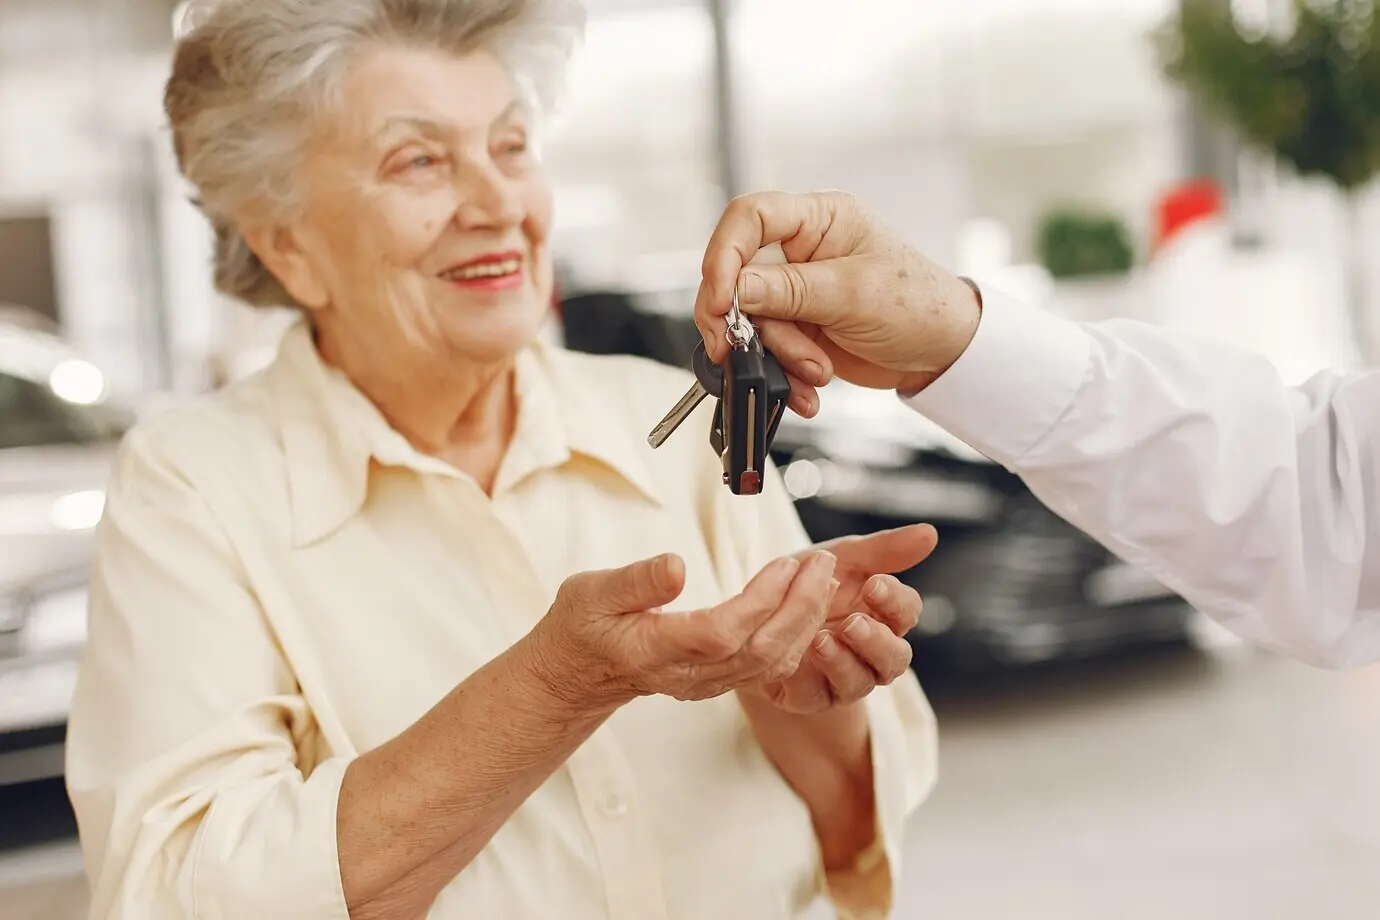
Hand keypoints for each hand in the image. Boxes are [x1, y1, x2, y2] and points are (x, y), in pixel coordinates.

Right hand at [527, 550, 838, 708]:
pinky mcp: (720, 681)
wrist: (580, 673)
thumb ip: (635, 581)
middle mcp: (689, 674)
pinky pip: (769, 667)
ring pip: (771, 662)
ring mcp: (707, 683)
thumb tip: (677, 565)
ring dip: (805, 620)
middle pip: (760, 650)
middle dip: (800, 607)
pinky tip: (808, 604)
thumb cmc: (584, 627)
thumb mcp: (591, 591)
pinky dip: (797, 636)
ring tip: (822, 578)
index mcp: (656, 650)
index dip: (760, 601)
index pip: (722, 632)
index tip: (785, 565)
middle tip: (821, 564)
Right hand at [693, 190, 982, 404]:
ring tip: (814, 370)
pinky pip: (767, 348)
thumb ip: (789, 290)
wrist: (942, 353)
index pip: (749, 217)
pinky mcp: (796, 325)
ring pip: (751, 319)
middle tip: (737, 349)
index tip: (722, 299)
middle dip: (744, 320)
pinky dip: (783, 374)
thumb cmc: (918, 305)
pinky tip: (807, 388)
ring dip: (777, 354)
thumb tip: (735, 289)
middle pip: (738, 274)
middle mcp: (801, 249)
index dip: (724, 255)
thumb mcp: (853, 294)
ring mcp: (796, 290)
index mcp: (819, 218)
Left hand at [755, 524, 938, 713]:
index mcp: (883, 616)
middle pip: (894, 659)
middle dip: (876, 642)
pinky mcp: (809, 697)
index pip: (906, 612)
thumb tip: (930, 532)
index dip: (895, 600)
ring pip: (859, 683)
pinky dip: (805, 679)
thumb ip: (882, 550)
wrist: (759, 608)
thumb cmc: (808, 581)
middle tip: (853, 623)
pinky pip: (813, 696)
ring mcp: (842, 679)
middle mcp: (870, 653)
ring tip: (820, 640)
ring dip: (842, 663)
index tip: (874, 584)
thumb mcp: (842, 557)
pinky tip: (793, 661)